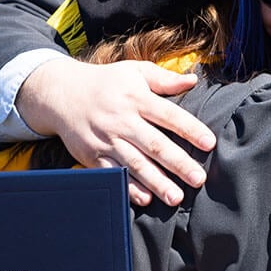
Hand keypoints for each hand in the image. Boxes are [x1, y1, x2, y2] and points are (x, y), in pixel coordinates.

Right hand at [18, 58, 216, 205]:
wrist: (61, 93)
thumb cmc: (106, 83)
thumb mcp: (134, 72)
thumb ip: (164, 79)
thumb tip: (192, 80)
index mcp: (136, 98)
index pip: (169, 115)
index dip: (190, 129)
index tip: (209, 143)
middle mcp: (122, 120)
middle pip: (154, 144)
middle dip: (178, 163)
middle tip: (199, 179)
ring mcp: (106, 140)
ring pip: (135, 164)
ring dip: (156, 182)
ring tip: (176, 197)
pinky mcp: (92, 156)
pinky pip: (113, 174)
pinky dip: (128, 187)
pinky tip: (145, 198)